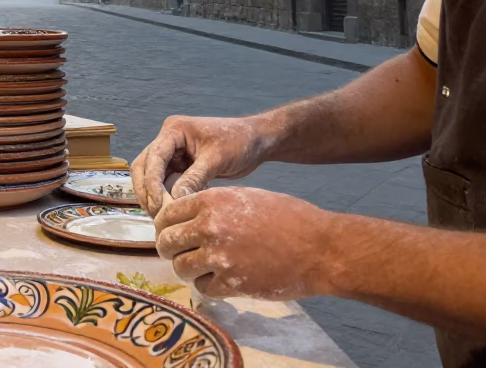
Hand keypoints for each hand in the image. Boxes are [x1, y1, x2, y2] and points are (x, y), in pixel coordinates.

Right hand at [131, 116, 266, 215]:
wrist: (256, 140)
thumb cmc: (239, 141)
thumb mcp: (216, 159)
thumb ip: (194, 178)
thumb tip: (175, 202)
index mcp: (174, 130)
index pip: (154, 157)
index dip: (152, 182)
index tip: (158, 205)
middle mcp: (168, 140)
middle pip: (144, 166)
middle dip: (147, 190)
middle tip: (156, 214)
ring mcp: (173, 153)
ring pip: (152, 176)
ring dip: (153, 195)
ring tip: (161, 217)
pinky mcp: (180, 166)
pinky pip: (166, 182)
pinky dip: (166, 196)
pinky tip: (171, 212)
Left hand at [155, 187, 334, 299]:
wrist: (319, 248)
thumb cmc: (287, 217)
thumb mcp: (245, 197)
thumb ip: (212, 206)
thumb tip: (187, 217)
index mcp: (211, 201)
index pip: (167, 214)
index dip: (165, 225)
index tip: (169, 232)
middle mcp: (209, 227)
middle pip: (167, 241)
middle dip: (169, 248)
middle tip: (178, 253)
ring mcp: (219, 257)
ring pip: (180, 267)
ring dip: (187, 269)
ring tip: (200, 267)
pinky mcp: (231, 284)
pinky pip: (202, 287)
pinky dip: (207, 285)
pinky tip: (219, 280)